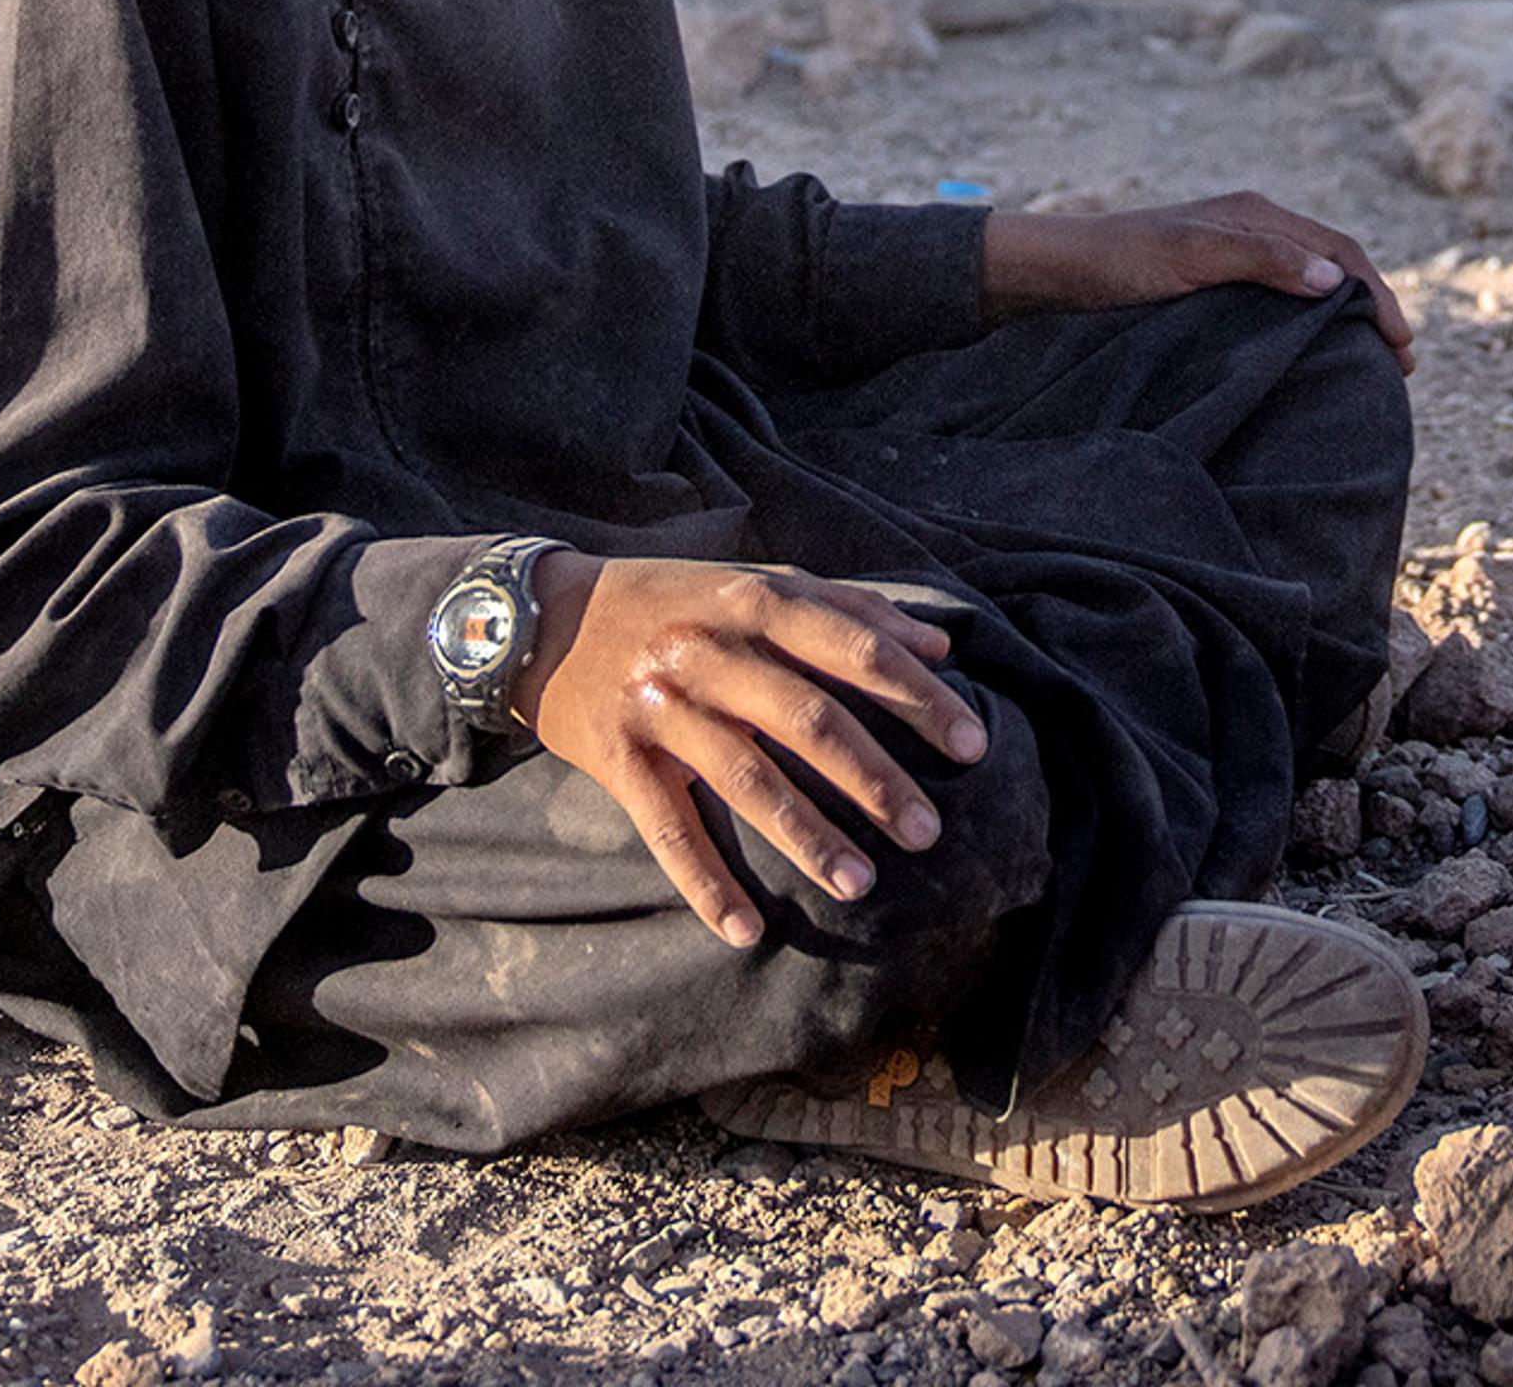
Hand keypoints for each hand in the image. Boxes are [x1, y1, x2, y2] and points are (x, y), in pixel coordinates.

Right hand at [519, 555, 987, 948]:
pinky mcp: (618, 759)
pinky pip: (667, 830)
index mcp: (756, 601)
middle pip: (810, 719)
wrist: (540, 618)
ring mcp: (663, 706)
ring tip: (862, 883)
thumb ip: (848, 608)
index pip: (855, 649)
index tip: (972, 744)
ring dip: (807, 837)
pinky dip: (706, 883)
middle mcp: (711, 650)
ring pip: (746, 779)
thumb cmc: (672, 599)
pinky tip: (746, 930)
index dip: (918, 696)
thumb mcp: (756, 583)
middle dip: (875, 779)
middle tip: (929, 830)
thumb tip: (939, 644)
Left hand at [981, 192, 1413, 373]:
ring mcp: (1232, 252)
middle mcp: (1251, 226)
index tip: (1402, 345)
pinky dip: (1310, 319)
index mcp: (1255, 214)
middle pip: (1332, 262)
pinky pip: (1280, 295)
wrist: (1053, 272)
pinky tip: (1310, 350)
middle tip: (1401, 362)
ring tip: (1368, 360)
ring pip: (1309, 279)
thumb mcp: (1189, 257)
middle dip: (1372, 304)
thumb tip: (1332, 280)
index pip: (1338, 250)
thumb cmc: (1117, 263)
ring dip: (1344, 312)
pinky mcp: (1212, 280)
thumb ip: (1260, 261)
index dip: (1375, 294)